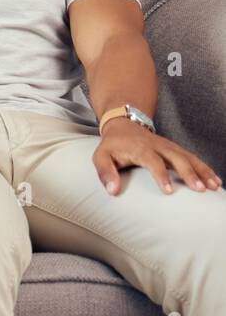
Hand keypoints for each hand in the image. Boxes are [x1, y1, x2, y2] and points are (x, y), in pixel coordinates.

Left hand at [93, 117, 220, 195]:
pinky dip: (205, 168)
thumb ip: (105, 172)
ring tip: (214, 186)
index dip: (161, 176)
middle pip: (177, 158)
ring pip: (189, 158)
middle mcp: (159, 146)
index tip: (168, 191)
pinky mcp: (175, 149)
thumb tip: (112, 191)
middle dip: (190, 173)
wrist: (124, 125)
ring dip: (203, 171)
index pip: (153, 162)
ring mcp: (169, 147)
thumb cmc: (112, 145)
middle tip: (200, 189)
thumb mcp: (101, 156)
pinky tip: (215, 181)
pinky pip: (193, 158)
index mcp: (141, 148)